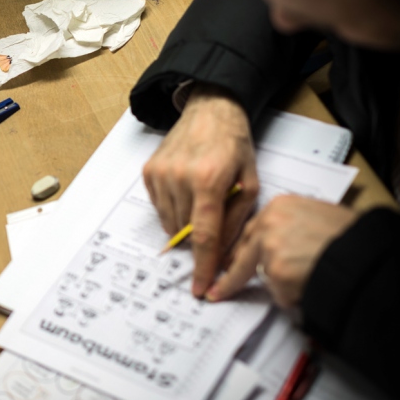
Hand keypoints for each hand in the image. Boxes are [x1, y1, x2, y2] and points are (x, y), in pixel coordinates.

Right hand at [142, 84, 259, 296]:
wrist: (210, 110)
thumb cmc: (234, 145)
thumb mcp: (251, 183)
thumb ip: (237, 223)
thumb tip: (224, 259)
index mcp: (208, 180)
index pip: (204, 235)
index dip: (203, 266)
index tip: (202, 289)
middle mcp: (179, 177)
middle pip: (186, 232)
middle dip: (200, 239)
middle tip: (215, 223)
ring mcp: (160, 174)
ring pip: (170, 223)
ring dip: (186, 225)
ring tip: (202, 202)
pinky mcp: (148, 172)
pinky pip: (159, 208)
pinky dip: (174, 210)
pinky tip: (187, 192)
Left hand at [207, 195, 356, 306]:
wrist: (366, 253)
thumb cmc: (351, 236)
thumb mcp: (318, 214)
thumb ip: (291, 224)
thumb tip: (278, 241)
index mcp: (278, 206)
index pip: (248, 231)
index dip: (242, 251)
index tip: (228, 262)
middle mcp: (269, 224)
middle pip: (242, 254)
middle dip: (232, 274)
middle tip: (217, 290)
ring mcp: (270, 248)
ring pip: (261, 274)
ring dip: (279, 284)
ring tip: (308, 278)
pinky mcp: (276, 272)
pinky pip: (278, 292)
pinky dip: (292, 296)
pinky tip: (312, 286)